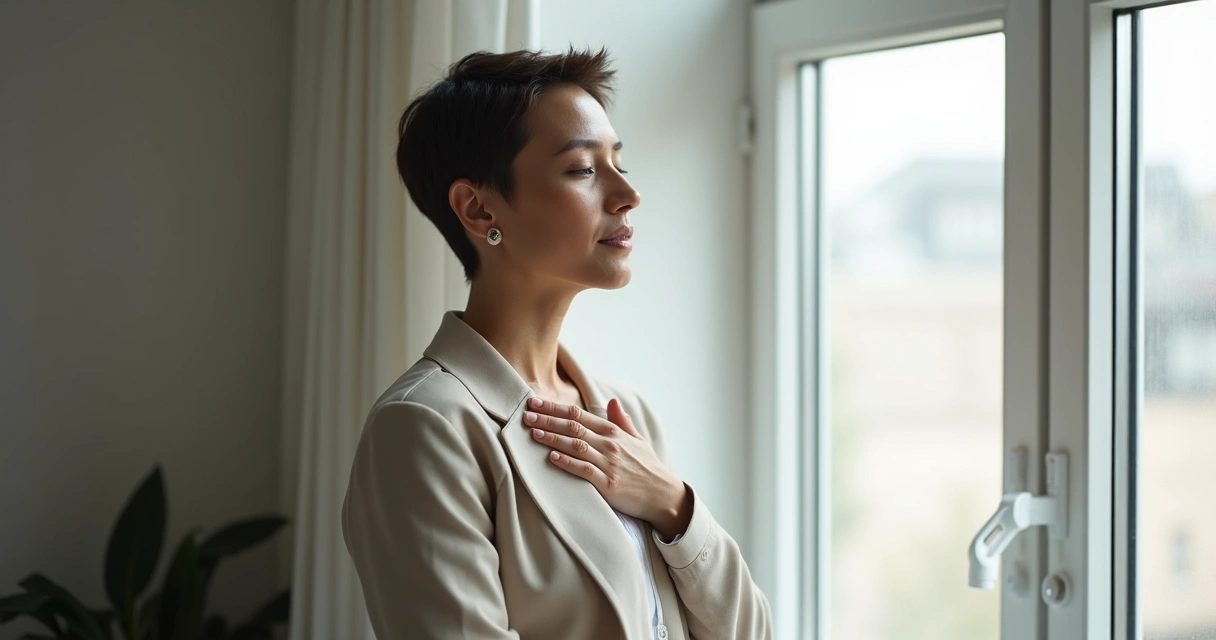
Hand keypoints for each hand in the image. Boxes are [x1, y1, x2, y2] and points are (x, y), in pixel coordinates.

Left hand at [524, 396, 691, 540]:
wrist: (664, 495)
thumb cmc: (648, 468)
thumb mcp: (638, 440)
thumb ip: (621, 421)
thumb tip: (611, 401)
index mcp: (614, 432)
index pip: (579, 415)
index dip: (555, 408)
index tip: (535, 403)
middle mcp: (610, 445)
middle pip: (573, 427)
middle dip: (547, 420)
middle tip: (525, 415)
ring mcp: (609, 464)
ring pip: (576, 446)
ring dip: (553, 438)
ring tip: (533, 433)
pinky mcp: (609, 485)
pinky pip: (584, 471)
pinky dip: (567, 462)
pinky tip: (552, 457)